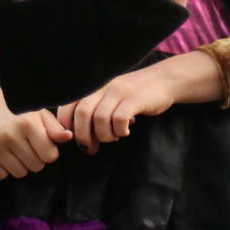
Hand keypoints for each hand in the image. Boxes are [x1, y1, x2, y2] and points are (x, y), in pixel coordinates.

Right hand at [0, 73, 71, 179]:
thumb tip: (68, 137)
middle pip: (36, 166)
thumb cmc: (19, 113)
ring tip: (16, 150)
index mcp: (27, 124)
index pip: (50, 156)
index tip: (42, 144)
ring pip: (19, 173)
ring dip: (21, 165)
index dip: (49, 152)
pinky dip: (5, 168)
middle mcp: (9, 134)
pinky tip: (3, 154)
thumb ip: (55, 128)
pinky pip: (1, 175)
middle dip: (36, 159)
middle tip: (27, 146)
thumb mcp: (40, 115)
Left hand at [56, 62, 182, 153]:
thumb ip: (94, 116)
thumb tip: (85, 144)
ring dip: (105, 135)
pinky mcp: (134, 99)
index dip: (67, 126)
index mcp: (92, 87)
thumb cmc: (134, 96)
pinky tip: (126, 131)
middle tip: (90, 149)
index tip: (77, 138)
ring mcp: (118, 92)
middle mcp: (102, 87)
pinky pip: (119, 119)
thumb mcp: (110, 100)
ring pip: (100, 119)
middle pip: (82, 114)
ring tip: (114, 138)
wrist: (163, 81)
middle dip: (83, 136)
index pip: (68, 106)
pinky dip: (120, 130)